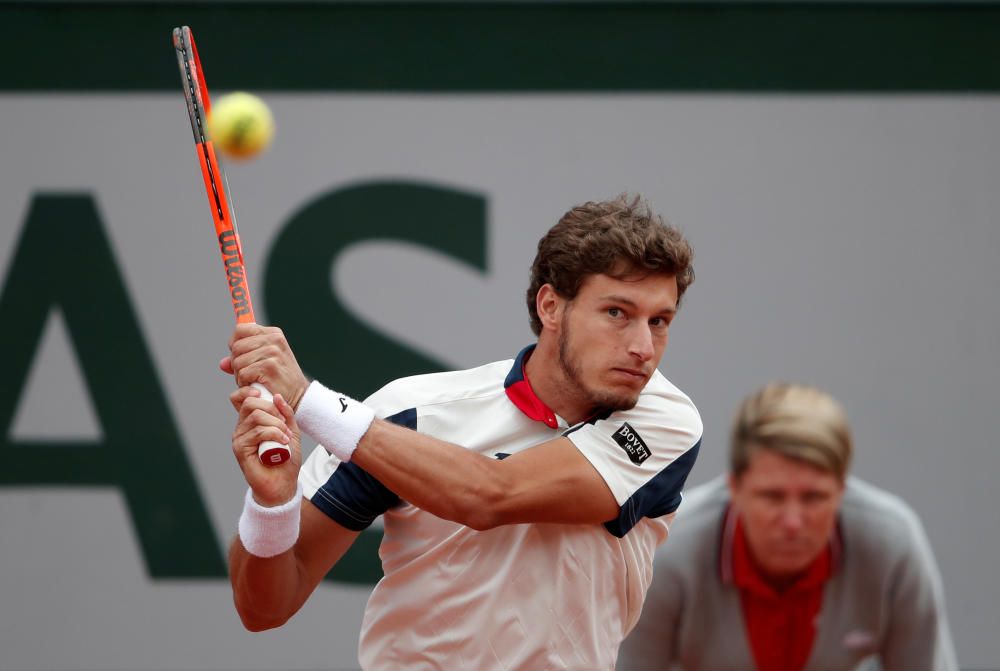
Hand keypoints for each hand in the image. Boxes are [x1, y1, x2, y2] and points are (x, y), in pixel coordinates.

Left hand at [222, 323, 309, 409]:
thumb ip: (243, 359)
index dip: (234, 342)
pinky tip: (255, 385)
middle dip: (236, 362)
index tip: (238, 354)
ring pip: (237, 361)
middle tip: (247, 373)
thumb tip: (223, 363)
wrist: (299, 396)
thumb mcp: (264, 363)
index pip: (241, 329)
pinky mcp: (269, 367)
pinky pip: (243, 373)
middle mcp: (274, 339)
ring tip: (252, 380)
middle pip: (236, 346)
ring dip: (240, 375)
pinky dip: (244, 383)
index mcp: (273, 333)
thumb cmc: (279, 379)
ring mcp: (272, 352)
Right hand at [231, 386, 301, 506]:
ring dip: (277, 424)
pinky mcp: (240, 449)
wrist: (283, 483)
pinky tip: (283, 442)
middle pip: (250, 403)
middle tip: (284, 424)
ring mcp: (239, 438)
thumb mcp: (290, 431)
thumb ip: (285, 414)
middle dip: (272, 409)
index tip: (270, 397)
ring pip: (256, 416)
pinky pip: (257, 432)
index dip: (252, 391)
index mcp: (251, 421)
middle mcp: (242, 427)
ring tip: (286, 437)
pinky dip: (274, 433)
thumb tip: (276, 396)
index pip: (242, 397)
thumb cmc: (285, 458)